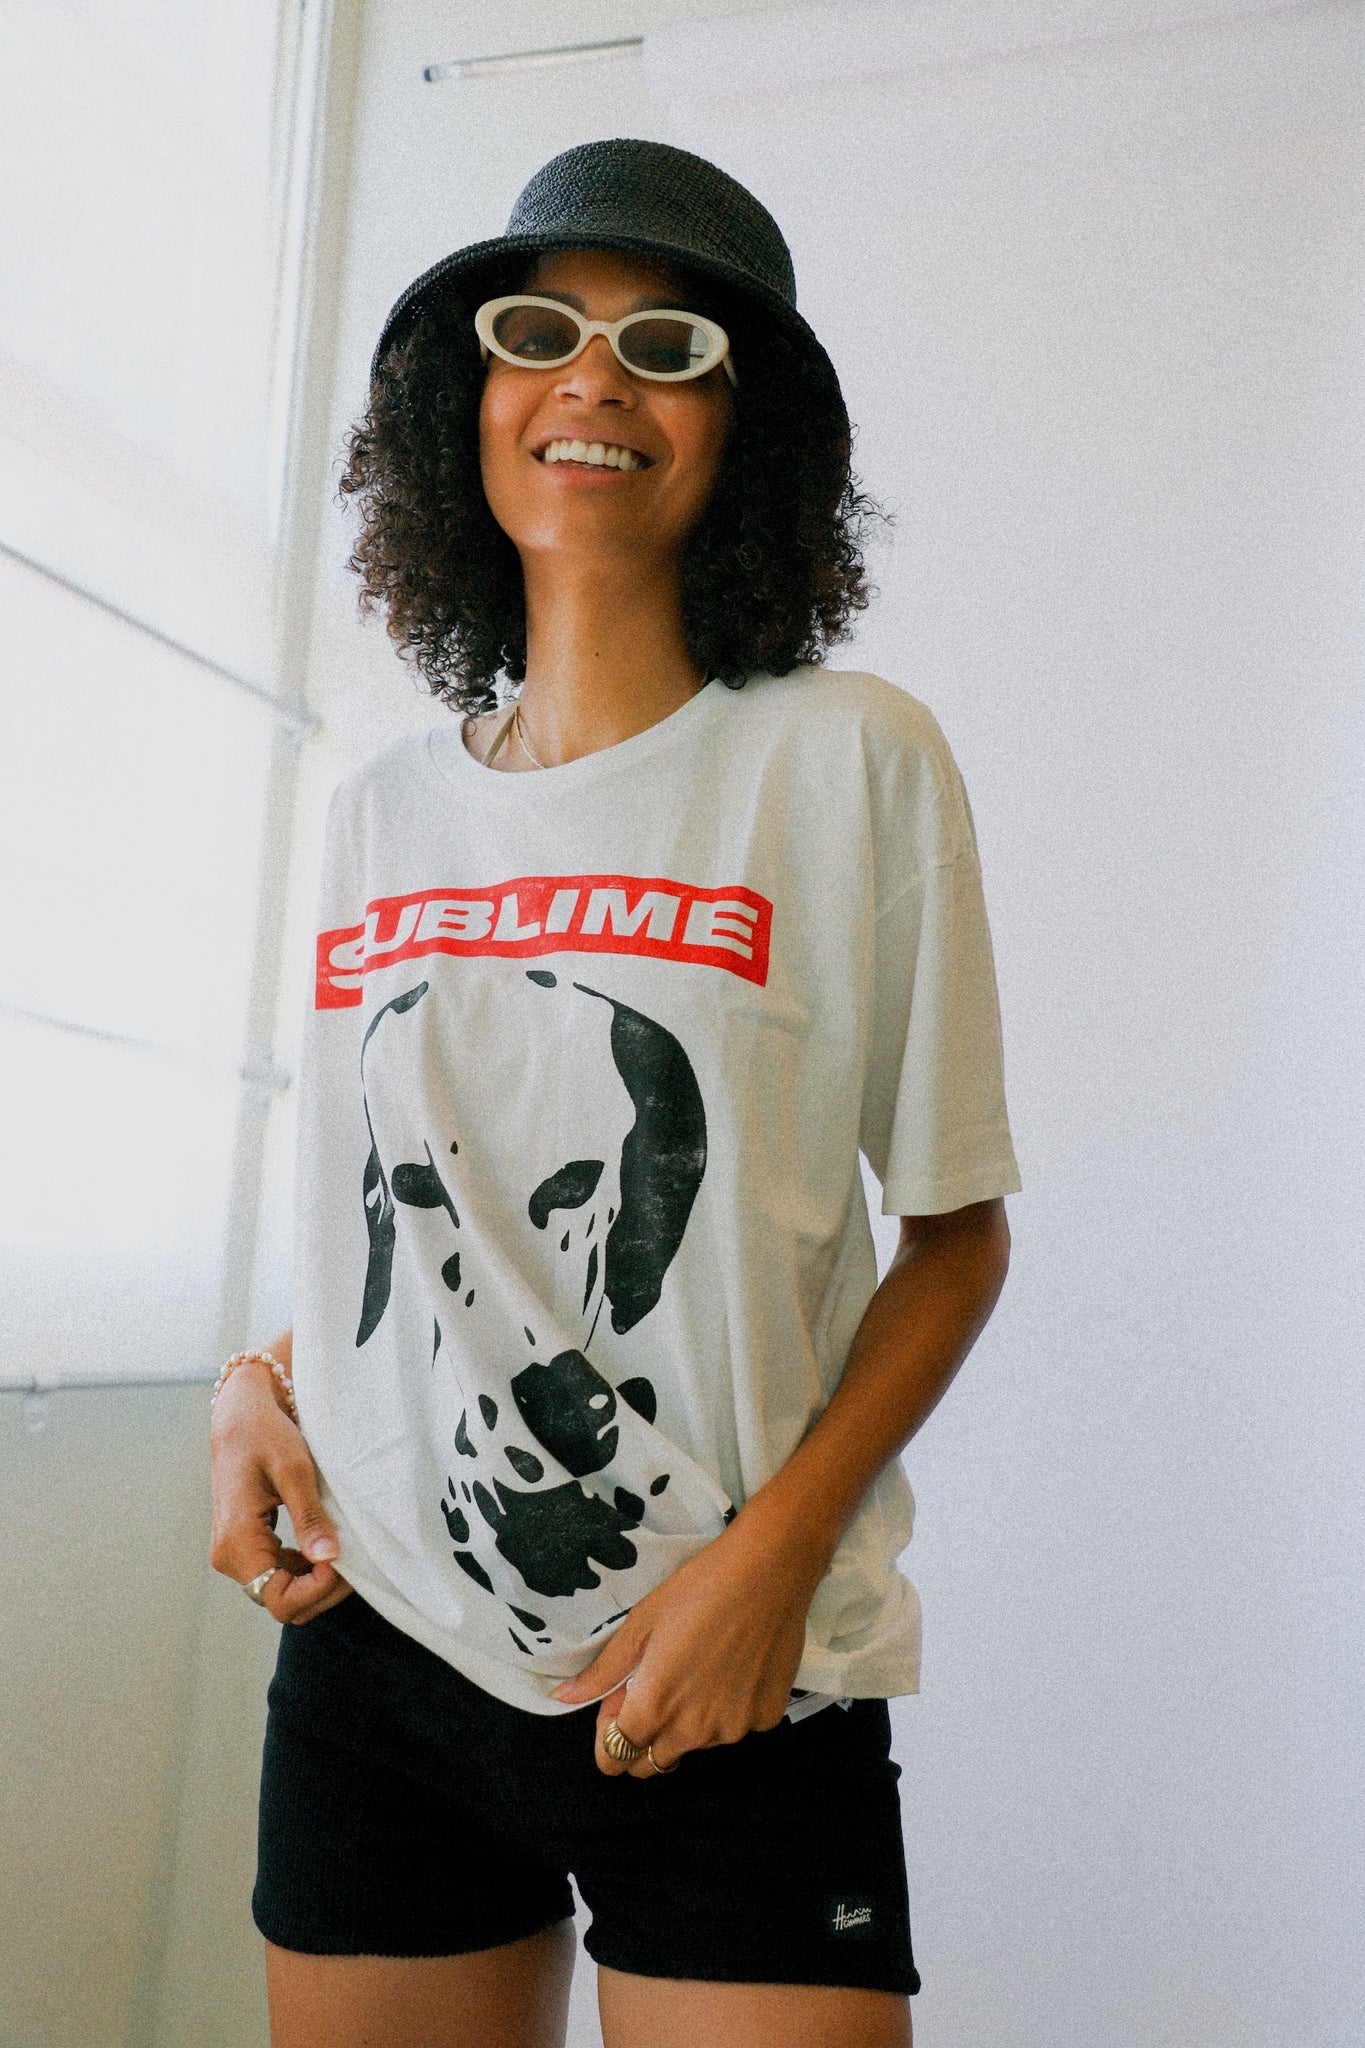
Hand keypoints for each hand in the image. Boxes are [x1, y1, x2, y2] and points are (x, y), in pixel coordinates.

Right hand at [209, 1361, 352, 1624]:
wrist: (241, 1413)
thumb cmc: (265, 1433)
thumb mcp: (294, 1469)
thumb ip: (310, 1517)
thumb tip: (328, 1558)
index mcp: (236, 1542)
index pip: (278, 1600)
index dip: (316, 1590)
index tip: (343, 1559)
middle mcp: (229, 1556)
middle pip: (282, 1602)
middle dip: (323, 1588)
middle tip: (355, 1557)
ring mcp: (235, 1552)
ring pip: (281, 1591)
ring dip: (317, 1580)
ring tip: (347, 1549)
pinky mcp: (246, 1544)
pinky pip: (278, 1573)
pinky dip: (306, 1569)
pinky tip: (327, 1544)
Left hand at [549, 1503, 825, 1776]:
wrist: (770, 1568)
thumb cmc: (701, 1587)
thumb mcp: (642, 1622)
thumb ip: (603, 1671)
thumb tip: (564, 1697)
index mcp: (655, 1706)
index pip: (616, 1758)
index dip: (610, 1730)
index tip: (621, 1698)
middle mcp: (695, 1730)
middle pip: (653, 1763)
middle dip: (643, 1737)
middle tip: (654, 1685)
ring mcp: (734, 1728)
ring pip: (695, 1745)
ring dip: (687, 1721)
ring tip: (698, 1666)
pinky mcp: (766, 1717)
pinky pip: (734, 1727)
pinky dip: (727, 1708)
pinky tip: (732, 1666)